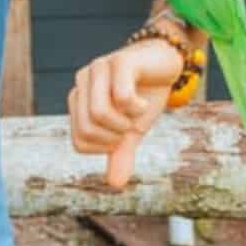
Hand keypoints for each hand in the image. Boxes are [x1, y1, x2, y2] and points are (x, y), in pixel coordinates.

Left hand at [68, 38, 182, 188]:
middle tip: (131, 124)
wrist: (167, 64)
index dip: (105, 147)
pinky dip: (137, 108)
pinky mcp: (119, 60)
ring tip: (136, 113)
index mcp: (78, 99)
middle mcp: (82, 82)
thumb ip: (120, 153)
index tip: (122, 134)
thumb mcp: (133, 129)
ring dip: (125, 123)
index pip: (79, 142)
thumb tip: (114, 184)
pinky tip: (143, 102)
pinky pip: (121, 96)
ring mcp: (97, 68)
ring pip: (99, 114)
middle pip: (87, 129)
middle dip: (115, 136)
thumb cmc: (144, 95)